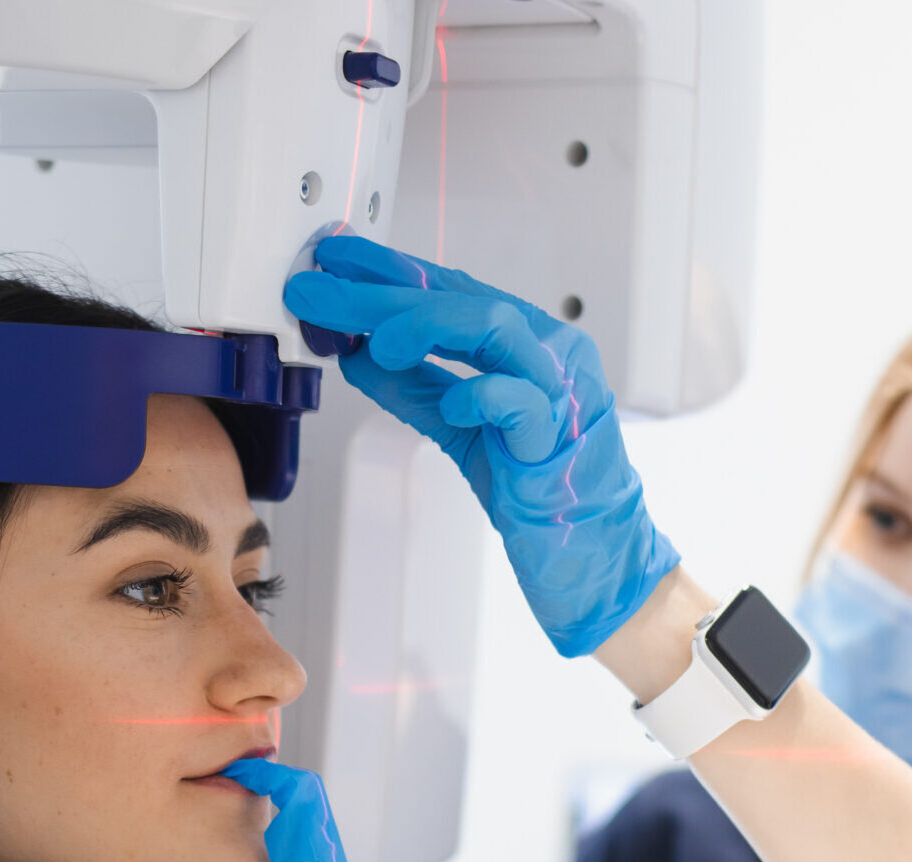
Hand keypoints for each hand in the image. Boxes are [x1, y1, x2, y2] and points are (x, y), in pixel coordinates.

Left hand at [283, 236, 679, 657]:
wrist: (590, 552)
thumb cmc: (537, 489)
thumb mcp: (459, 429)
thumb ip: (413, 388)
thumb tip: (355, 352)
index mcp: (526, 343)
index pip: (453, 289)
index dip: (391, 271)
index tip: (335, 259)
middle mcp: (547, 351)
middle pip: (460, 299)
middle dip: (383, 292)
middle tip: (321, 291)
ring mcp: (559, 388)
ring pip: (493, 326)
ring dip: (424, 324)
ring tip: (374, 341)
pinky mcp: (559, 436)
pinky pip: (519, 400)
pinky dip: (478, 395)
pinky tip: (448, 403)